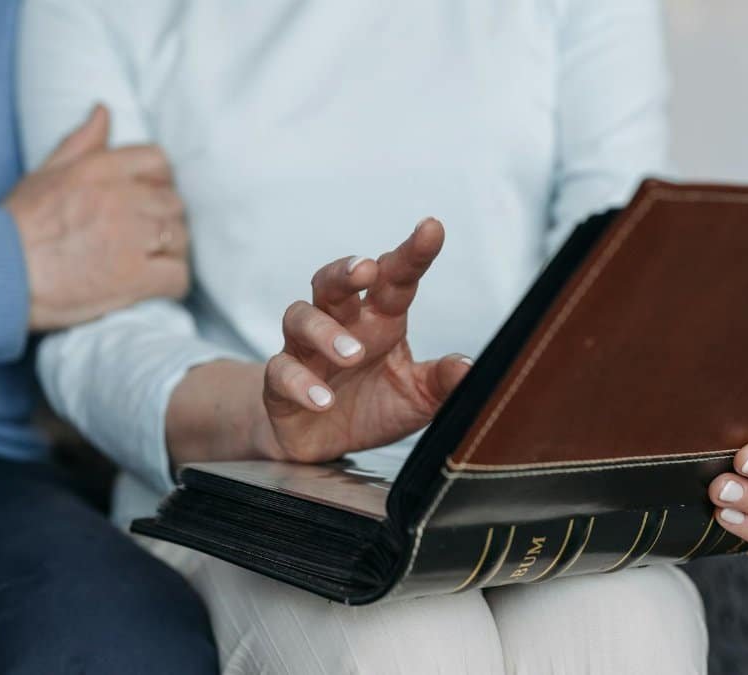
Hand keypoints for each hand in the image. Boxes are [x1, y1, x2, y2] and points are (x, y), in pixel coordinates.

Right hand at [5, 105, 189, 330]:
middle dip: (165, 220)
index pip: (158, 160)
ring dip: (171, 251)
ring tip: (150, 263)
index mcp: (100, 169)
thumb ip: (80, 143)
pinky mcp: (135, 276)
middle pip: (173, 202)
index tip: (148, 201)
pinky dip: (173, 283)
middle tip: (147, 239)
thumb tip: (103, 111)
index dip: (159, 182)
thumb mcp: (44, 173)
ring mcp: (131, 237)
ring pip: (180, 237)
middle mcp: (121, 198)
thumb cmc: (15, 227)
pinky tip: (156, 287)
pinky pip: (178, 276)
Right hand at [256, 218, 472, 462]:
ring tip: (352, 354)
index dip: (412, 253)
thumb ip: (441, 383)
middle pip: (334, 283)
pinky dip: (300, 383)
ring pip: (301, 317)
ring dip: (325, 331)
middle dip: (346, 271)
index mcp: (380, 320)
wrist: (323, 444)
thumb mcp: (418, 399)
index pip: (395, 279)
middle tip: (365, 269)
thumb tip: (468, 367)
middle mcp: (341, 325)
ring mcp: (306, 350)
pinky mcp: (280, 382)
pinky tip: (323, 400)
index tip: (432, 228)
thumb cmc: (372, 408)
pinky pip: (280, 371)